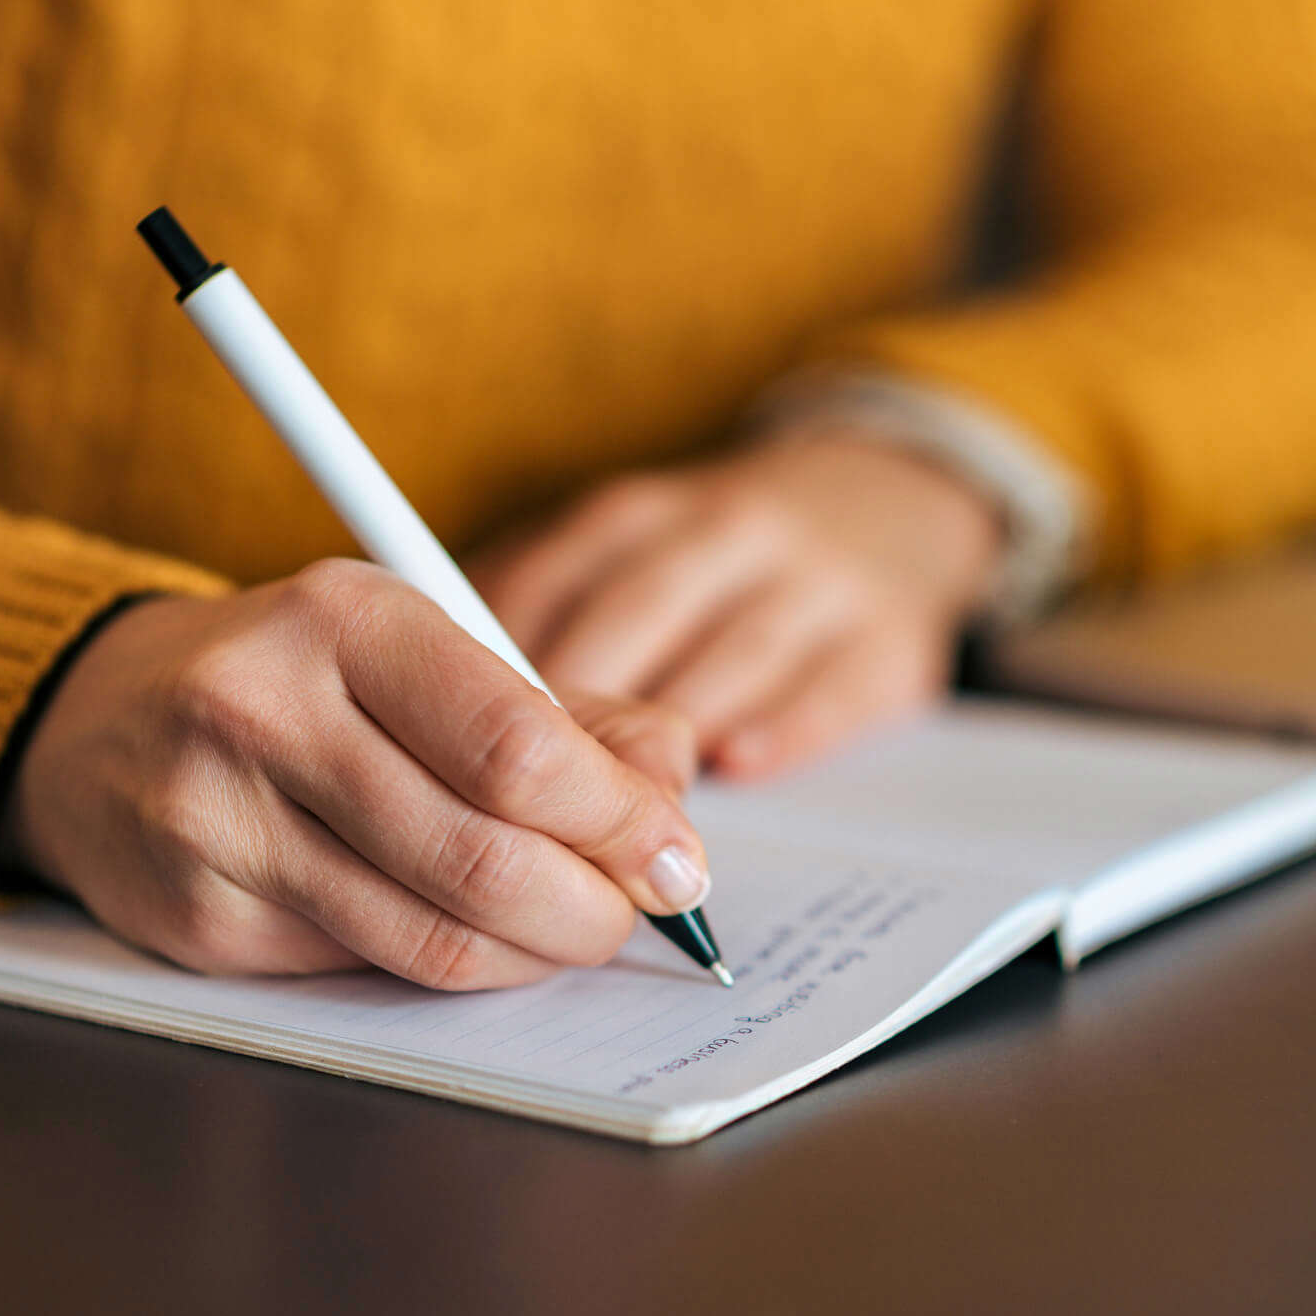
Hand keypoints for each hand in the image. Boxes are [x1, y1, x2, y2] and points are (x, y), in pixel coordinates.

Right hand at [0, 559, 709, 989]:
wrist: (96, 719)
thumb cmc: (302, 678)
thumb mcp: (428, 650)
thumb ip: (565, 712)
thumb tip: (670, 787)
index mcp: (346, 618)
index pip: (517, 745)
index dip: (619, 820)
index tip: (675, 854)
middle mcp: (267, 711)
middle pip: (483, 855)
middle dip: (593, 905)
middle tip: (635, 911)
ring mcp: (219, 823)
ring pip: (431, 935)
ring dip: (534, 952)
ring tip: (571, 929)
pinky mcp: (198, 919)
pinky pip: (368, 970)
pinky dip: (452, 965)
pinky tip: (474, 935)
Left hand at [471, 431, 1002, 778]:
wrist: (888, 503)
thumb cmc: (714, 562)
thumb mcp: (625, 555)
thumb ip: (538, 616)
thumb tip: (425, 709)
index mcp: (637, 515)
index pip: (550, 582)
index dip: (498, 667)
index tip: (451, 740)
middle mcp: (726, 532)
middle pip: (635, 616)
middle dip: (579, 713)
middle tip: (527, 802)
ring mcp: (816, 582)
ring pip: (731, 651)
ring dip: (672, 732)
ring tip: (618, 813)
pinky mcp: (890, 640)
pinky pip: (833, 686)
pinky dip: (782, 726)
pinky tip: (736, 765)